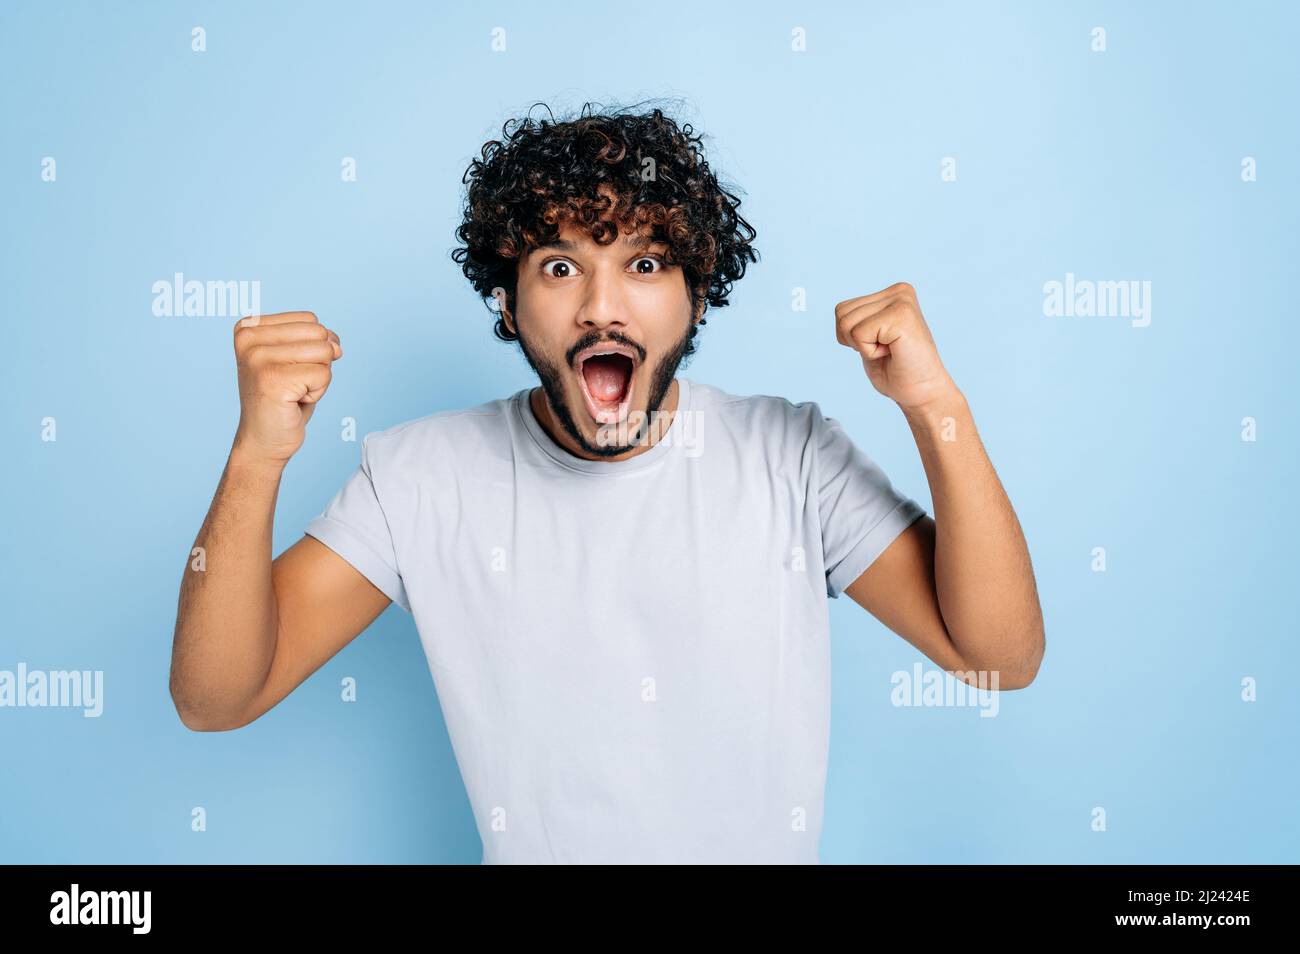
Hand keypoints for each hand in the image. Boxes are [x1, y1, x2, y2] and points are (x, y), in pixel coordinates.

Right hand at [230, 311, 342, 463]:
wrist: (263, 440)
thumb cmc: (283, 398)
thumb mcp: (298, 358)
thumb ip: (316, 340)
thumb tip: (336, 345)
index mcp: (249, 327)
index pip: (310, 320)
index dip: (313, 347)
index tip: (289, 369)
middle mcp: (249, 338)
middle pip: (319, 334)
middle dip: (319, 362)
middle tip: (294, 383)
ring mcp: (258, 358)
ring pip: (324, 353)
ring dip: (318, 378)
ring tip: (294, 392)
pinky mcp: (273, 379)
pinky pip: (324, 375)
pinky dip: (317, 393)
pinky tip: (294, 402)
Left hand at [834, 282, 956, 410]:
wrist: (922, 392)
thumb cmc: (896, 370)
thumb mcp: (871, 337)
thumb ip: (858, 318)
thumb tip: (840, 310)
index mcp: (892, 293)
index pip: (842, 309)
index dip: (851, 337)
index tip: (881, 345)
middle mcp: (899, 291)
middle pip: (841, 314)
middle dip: (855, 341)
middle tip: (885, 350)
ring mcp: (901, 301)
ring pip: (847, 323)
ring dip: (864, 346)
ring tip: (890, 350)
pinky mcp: (901, 315)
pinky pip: (859, 334)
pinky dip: (870, 351)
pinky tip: (893, 352)